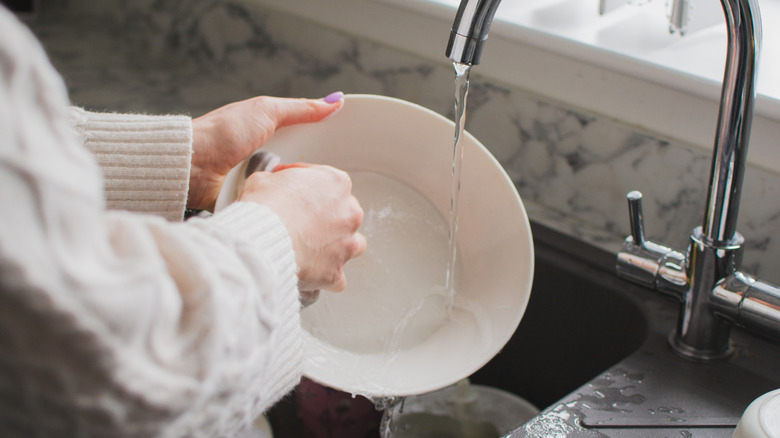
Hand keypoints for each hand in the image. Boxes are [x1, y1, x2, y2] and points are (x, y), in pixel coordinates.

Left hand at [189, 93, 343, 210]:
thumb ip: (301, 109)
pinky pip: (276, 207)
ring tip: (322, 199)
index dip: (324, 149)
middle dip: (316, 177)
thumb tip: (334, 102)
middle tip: (338, 184)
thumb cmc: (222, 134)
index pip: (306, 143)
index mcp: (268, 136)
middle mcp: (265, 160)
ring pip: (292, 191)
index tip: (347, 158)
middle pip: (302, 170)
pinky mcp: (252, 203)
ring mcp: (259, 184)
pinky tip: (300, 210)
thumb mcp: (266, 112)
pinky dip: (284, 207)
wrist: (191, 167)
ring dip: (301, 195)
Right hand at [237, 164, 365, 291]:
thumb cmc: (266, 207)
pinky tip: (312, 274)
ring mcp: (345, 244)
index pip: (325, 179)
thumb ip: (274, 182)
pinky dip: (325, 276)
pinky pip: (336, 278)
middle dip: (326, 215)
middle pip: (344, 212)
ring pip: (352, 245)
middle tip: (303, 220)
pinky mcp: (334, 271)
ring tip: (317, 249)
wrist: (263, 241)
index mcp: (336, 183)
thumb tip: (270, 186)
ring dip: (338, 246)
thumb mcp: (263, 180)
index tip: (290, 190)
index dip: (304, 184)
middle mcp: (348, 213)